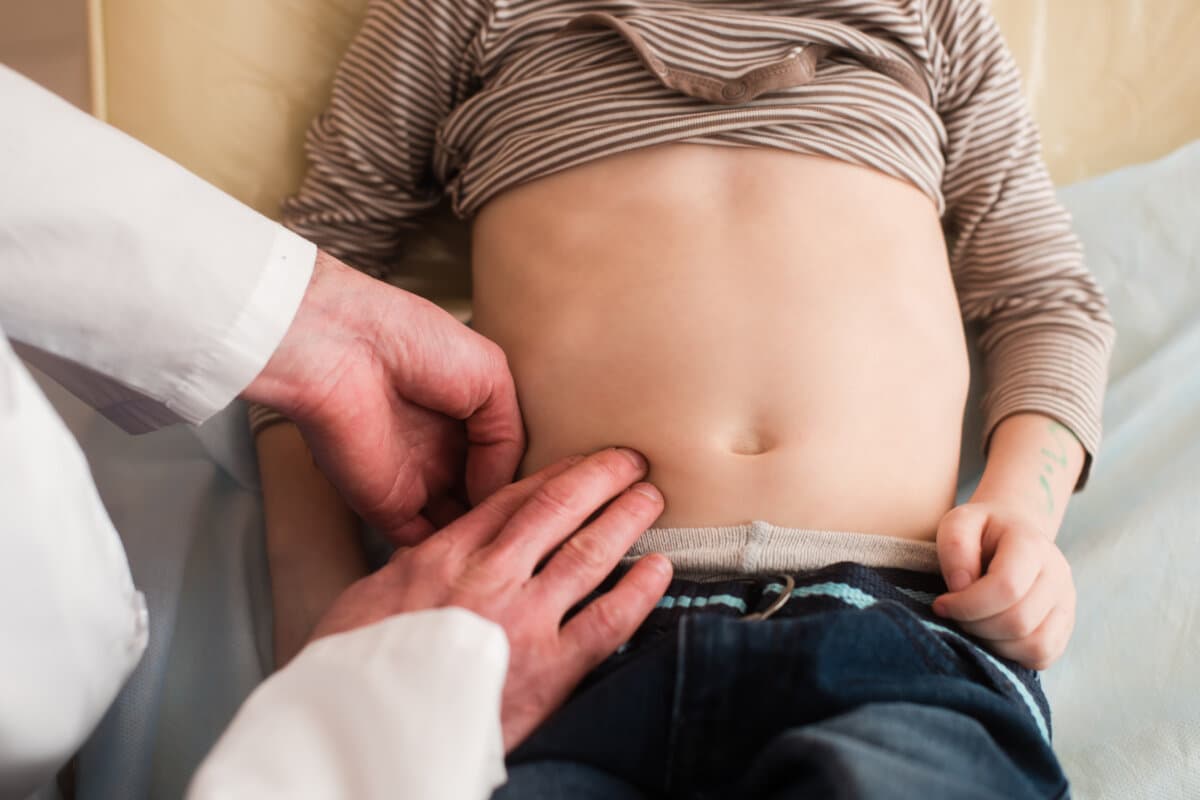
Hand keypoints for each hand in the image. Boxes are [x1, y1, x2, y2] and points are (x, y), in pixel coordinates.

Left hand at [243, 252, 523, 541]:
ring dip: (485, 541)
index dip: (528, 484)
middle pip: (483, 501)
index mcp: (465, 416)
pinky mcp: (386, 508)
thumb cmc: (411, 342)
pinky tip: (487, 559)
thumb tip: (501, 490)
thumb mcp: (491, 376)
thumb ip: (509, 438)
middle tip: (545, 536)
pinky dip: (451, 555)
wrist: (346, 350)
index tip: (556, 502)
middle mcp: (442, 453)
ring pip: (459, 528)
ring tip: (525, 553)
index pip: (503, 464)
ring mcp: (415, 484)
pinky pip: (424, 544)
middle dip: (510, 520)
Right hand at [308, 448, 672, 750]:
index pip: (512, 499)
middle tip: (628, 462)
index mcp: (444, 555)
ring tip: (649, 497)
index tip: (579, 463)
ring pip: (589, 551)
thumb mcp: (369, 599)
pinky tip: (659, 569)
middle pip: (558, 509)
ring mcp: (524, 619)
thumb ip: (413, 570)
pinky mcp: (550, 667)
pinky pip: (609, 619)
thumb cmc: (357, 672)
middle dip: (599, 478)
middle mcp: (490, 576)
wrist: (366, 730)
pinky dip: (639, 591)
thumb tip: (430, 554)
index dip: (554, 474)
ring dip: (625, 518)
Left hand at [931, 502, 1075, 669]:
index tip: (941, 604)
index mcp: (1032, 545)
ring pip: (1034, 645)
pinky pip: (1042, 656)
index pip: (1007, 588)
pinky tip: (990, 635)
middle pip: (1019, 621)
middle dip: (976, 626)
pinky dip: (1012, 655)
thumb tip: (961, 586)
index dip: (967, 604)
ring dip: (993, 644)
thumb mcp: (959, 523)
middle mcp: (1058, 574)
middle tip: (954, 615)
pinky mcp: (1064, 626)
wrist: (1010, 533)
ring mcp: (1066, 602)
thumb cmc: (980, 531)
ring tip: (973, 624)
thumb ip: (956, 546)